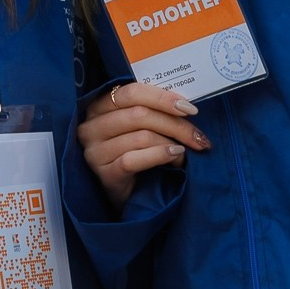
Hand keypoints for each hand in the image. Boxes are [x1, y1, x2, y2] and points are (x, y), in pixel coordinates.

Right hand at [78, 83, 208, 209]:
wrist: (128, 196)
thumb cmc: (136, 154)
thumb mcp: (141, 126)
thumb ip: (153, 110)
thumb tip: (185, 105)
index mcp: (99, 106)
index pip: (132, 92)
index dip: (163, 98)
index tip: (190, 109)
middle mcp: (91, 126)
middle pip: (139, 115)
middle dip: (175, 125)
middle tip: (198, 137)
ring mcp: (94, 151)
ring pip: (140, 137)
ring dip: (170, 143)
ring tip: (186, 151)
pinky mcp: (104, 174)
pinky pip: (134, 160)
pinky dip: (160, 156)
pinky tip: (175, 157)